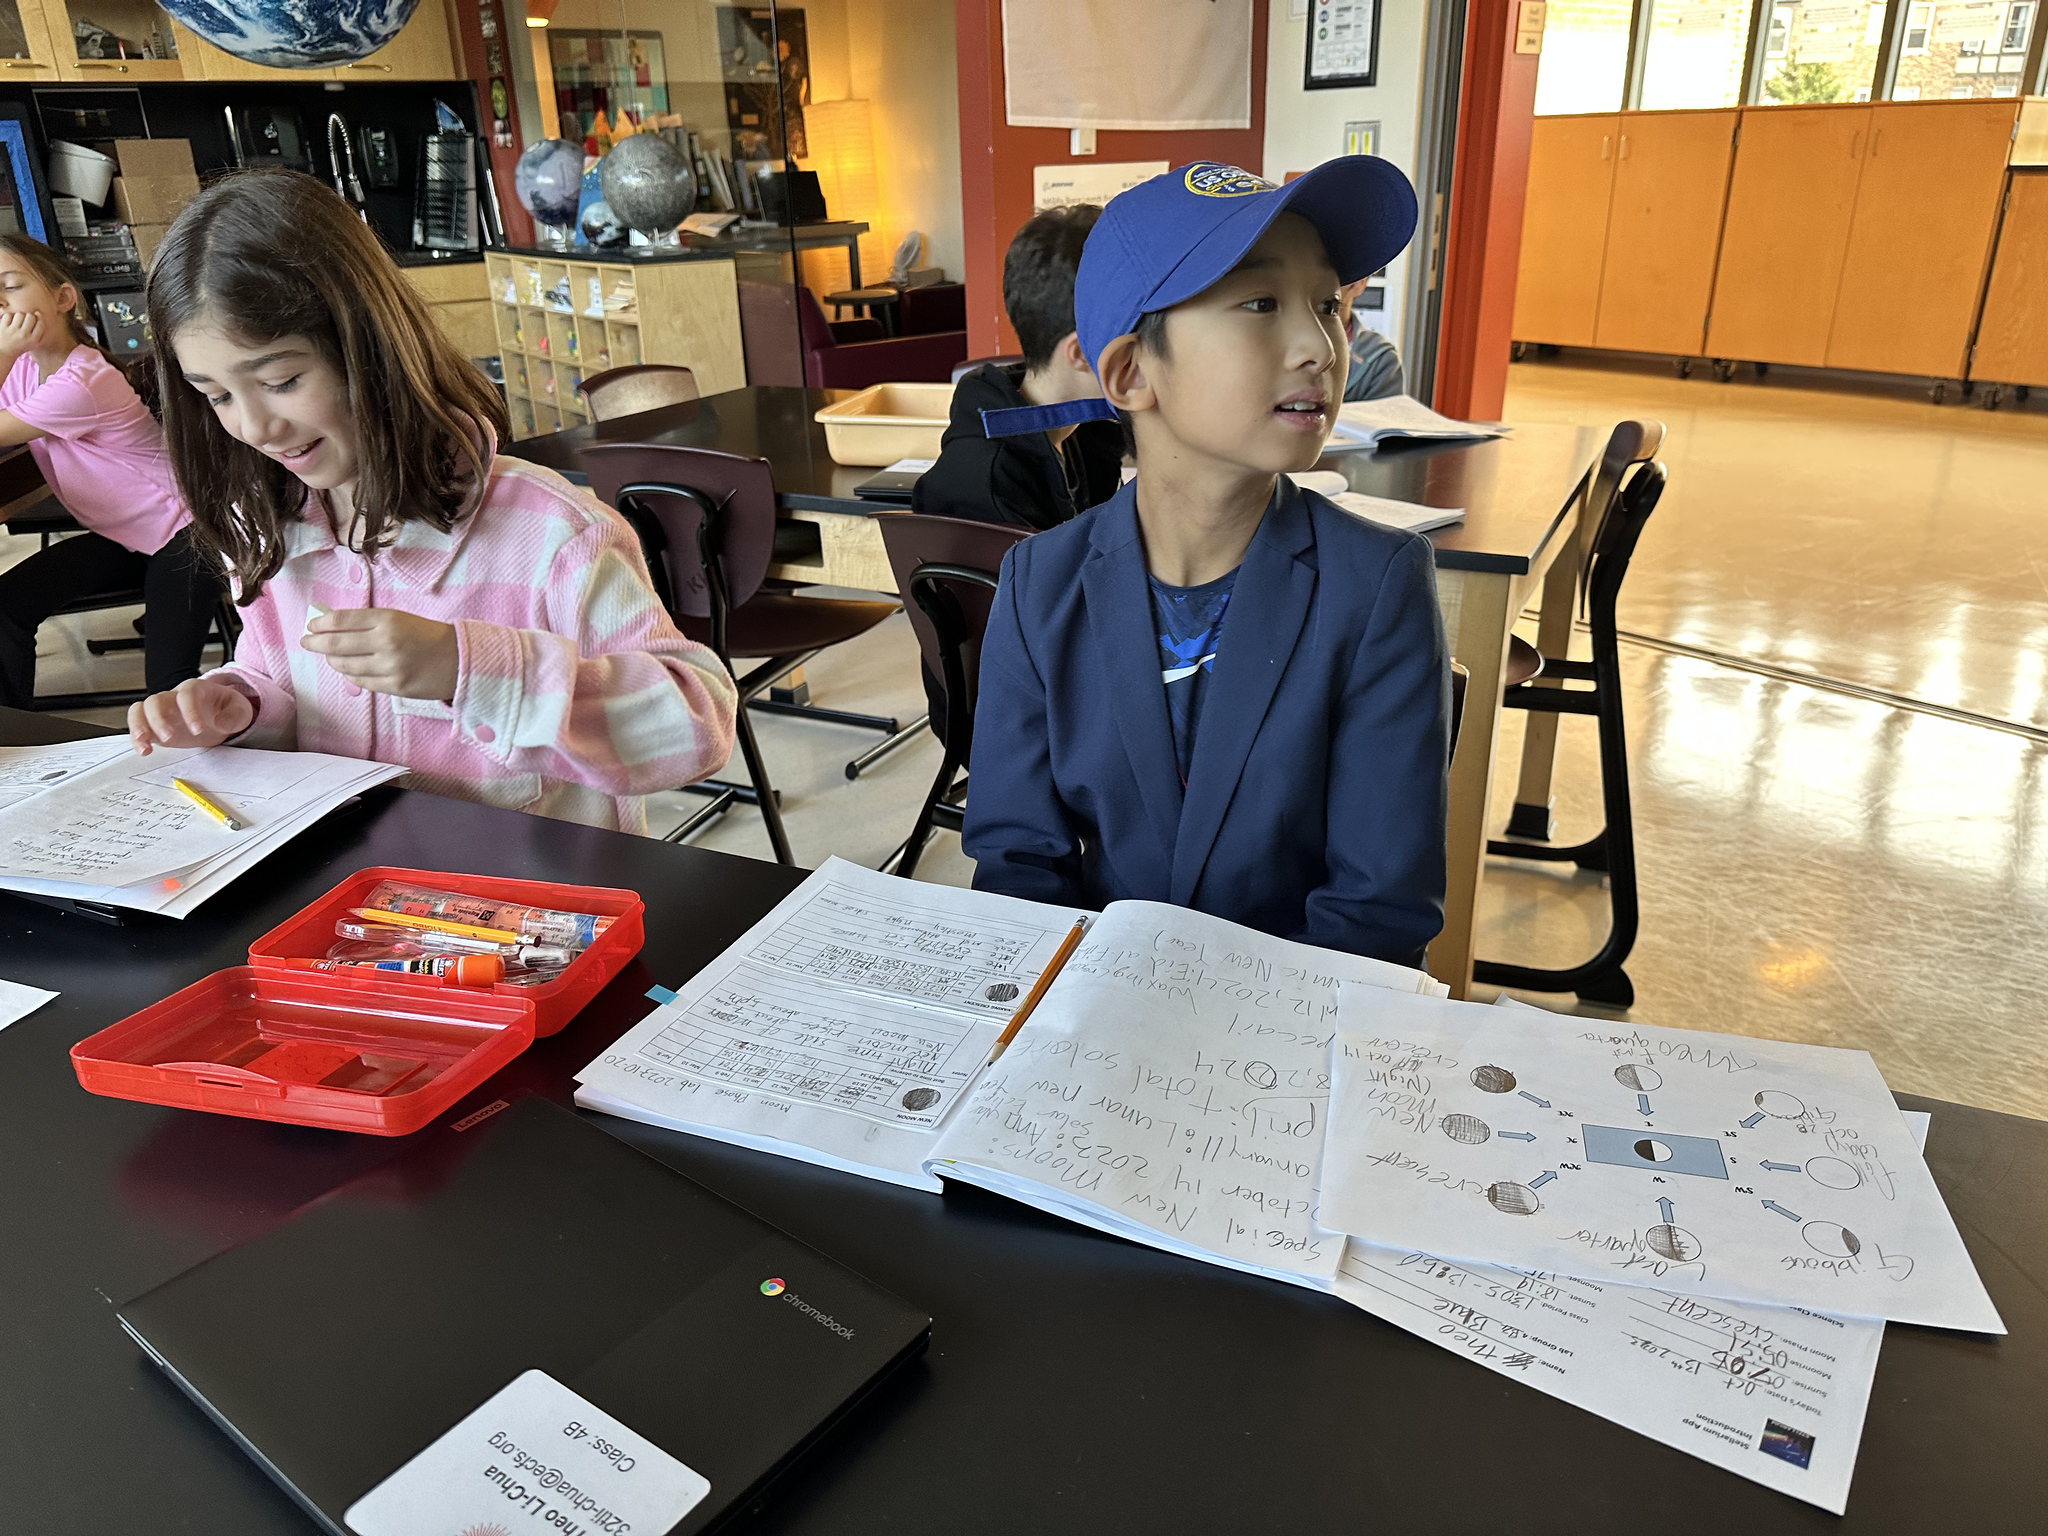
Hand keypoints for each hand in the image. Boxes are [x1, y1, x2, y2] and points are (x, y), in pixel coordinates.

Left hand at [0, 309, 43, 363]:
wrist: (6, 352)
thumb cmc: (22, 345)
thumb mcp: (36, 343)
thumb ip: (41, 331)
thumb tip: (39, 313)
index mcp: (34, 340)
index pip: (41, 324)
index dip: (40, 317)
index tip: (37, 315)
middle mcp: (24, 335)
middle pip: (30, 316)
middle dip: (29, 315)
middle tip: (26, 319)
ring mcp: (13, 331)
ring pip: (20, 314)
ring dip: (19, 315)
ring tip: (18, 321)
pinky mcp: (3, 328)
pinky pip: (8, 315)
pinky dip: (9, 316)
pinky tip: (10, 321)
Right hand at [129, 677, 254, 753]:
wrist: (219, 716)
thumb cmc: (227, 709)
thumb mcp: (240, 710)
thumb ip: (235, 715)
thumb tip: (220, 723)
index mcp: (195, 689)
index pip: (186, 694)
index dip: (189, 710)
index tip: (198, 730)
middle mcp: (173, 697)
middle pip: (155, 700)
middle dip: (158, 719)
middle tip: (169, 738)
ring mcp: (162, 711)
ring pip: (140, 711)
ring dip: (139, 727)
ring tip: (145, 745)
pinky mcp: (156, 726)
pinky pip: (139, 726)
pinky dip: (137, 738)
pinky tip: (144, 750)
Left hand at [303, 606, 458, 700]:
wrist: (459, 658)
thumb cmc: (427, 635)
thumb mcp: (399, 618)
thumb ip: (367, 621)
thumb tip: (331, 624)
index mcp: (388, 620)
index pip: (341, 620)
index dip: (320, 623)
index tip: (311, 626)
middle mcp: (387, 643)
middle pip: (336, 644)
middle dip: (315, 642)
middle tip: (307, 641)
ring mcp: (390, 667)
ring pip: (345, 666)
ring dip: (331, 660)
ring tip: (328, 656)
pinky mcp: (395, 686)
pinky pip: (361, 682)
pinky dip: (349, 674)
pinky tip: (346, 669)